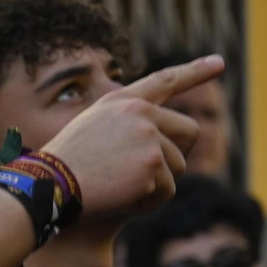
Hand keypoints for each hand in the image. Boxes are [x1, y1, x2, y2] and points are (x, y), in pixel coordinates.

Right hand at [42, 55, 224, 223]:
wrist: (47, 188)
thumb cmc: (61, 170)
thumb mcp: (89, 134)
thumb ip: (124, 128)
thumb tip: (155, 141)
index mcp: (122, 102)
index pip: (165, 81)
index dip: (195, 71)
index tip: (219, 63)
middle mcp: (139, 112)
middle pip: (189, 132)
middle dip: (174, 157)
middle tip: (143, 176)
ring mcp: (148, 136)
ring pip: (178, 166)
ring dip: (156, 185)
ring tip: (117, 189)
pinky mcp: (152, 163)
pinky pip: (167, 191)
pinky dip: (148, 203)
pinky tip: (119, 200)